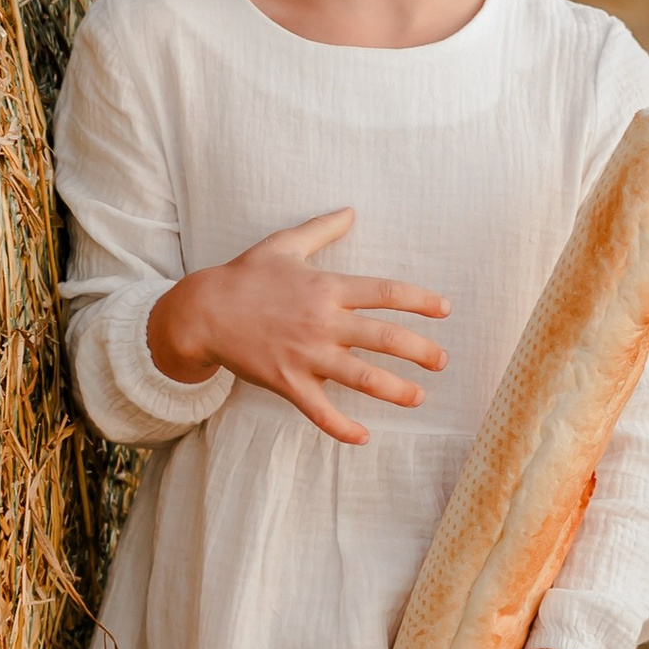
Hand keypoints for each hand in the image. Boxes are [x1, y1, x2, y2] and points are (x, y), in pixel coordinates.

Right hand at [147, 207, 445, 445]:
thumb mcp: (283, 244)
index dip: (419, 301)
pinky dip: (342, 428)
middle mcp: (323, 322)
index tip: (445, 309)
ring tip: (419, 397)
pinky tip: (363, 437)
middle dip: (420, 351)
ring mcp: (306, 355)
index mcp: (327, 288)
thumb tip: (351, 211)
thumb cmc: (244, 276)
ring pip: (362, 377)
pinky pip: (321, 411)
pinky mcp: (288, 382)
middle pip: (384, 339)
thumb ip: (321, 229)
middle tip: (442, 360)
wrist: (203, 311)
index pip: (385, 294)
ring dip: (395, 390)